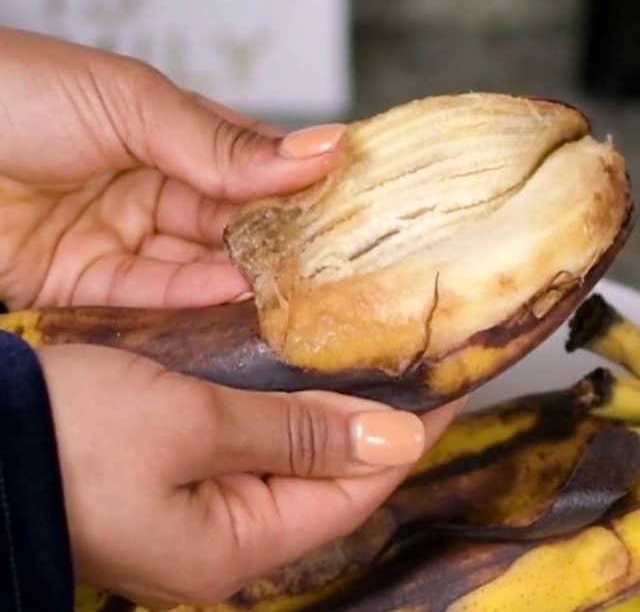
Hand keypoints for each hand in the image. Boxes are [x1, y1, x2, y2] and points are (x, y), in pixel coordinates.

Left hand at [0, 27, 345, 310]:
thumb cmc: (15, 93)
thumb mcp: (133, 104)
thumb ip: (222, 143)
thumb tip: (318, 149)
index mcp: (171, 136)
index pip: (252, 168)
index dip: (296, 188)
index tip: (344, 210)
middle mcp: (153, 190)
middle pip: (230, 226)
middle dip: (274, 246)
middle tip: (324, 266)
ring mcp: (122, 238)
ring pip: (197, 267)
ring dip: (239, 278)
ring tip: (286, 289)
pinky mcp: (88, 282)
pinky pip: (149, 294)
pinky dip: (189, 296)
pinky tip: (228, 293)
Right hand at [39, 344, 464, 607]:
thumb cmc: (73, 433)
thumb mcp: (191, 427)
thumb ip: (295, 434)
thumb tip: (398, 439)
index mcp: (236, 545)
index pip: (355, 489)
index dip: (406, 436)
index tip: (447, 385)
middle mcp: (228, 538)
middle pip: (330, 476)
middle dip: (372, 420)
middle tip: (409, 360)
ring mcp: (205, 508)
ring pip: (295, 456)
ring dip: (330, 410)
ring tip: (370, 358)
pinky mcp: (185, 476)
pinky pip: (258, 445)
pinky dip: (286, 409)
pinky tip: (302, 372)